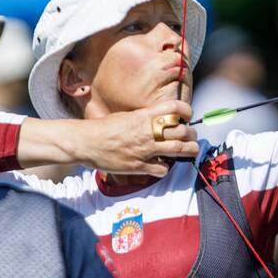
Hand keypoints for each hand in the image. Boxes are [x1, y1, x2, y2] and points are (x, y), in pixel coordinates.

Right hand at [67, 100, 199, 176]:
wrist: (85, 142)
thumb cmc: (103, 129)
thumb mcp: (126, 116)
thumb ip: (144, 118)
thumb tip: (159, 120)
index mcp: (144, 116)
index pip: (174, 108)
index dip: (186, 111)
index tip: (188, 115)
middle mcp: (147, 132)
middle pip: (183, 131)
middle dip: (192, 135)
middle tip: (192, 136)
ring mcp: (145, 150)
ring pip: (179, 150)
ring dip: (189, 151)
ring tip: (191, 151)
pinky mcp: (139, 166)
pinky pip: (163, 169)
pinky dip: (166, 168)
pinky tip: (162, 165)